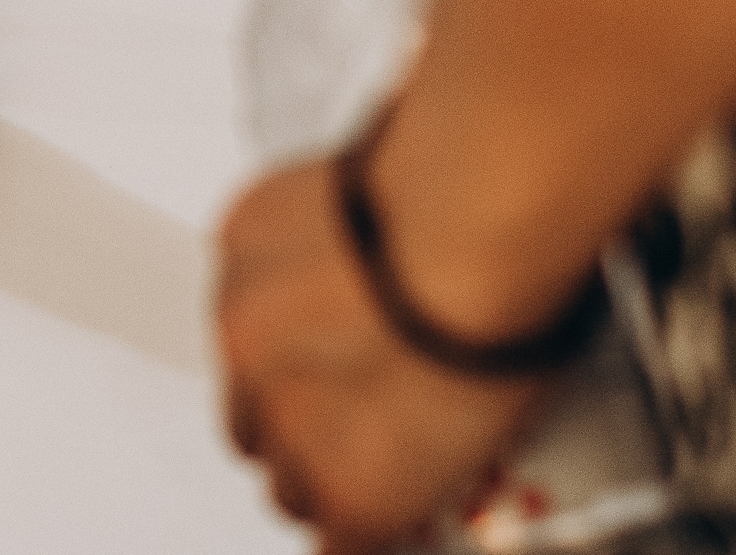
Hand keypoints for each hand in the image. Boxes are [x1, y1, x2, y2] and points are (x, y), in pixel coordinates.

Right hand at [216, 158, 544, 551]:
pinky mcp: (235, 250)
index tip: (371, 474)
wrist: (473, 213)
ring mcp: (243, 334)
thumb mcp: (486, 430)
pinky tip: (334, 253)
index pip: (329, 534)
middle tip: (357, 389)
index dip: (352, 497)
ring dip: (279, 352)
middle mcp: (278, 423)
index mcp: (349, 491)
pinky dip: (276, 271)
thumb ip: (418, 459)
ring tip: (345, 312)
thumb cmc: (500, 318)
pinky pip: (241, 274)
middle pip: (269, 453)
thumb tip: (418, 448)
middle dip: (305, 431)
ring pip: (240, 365)